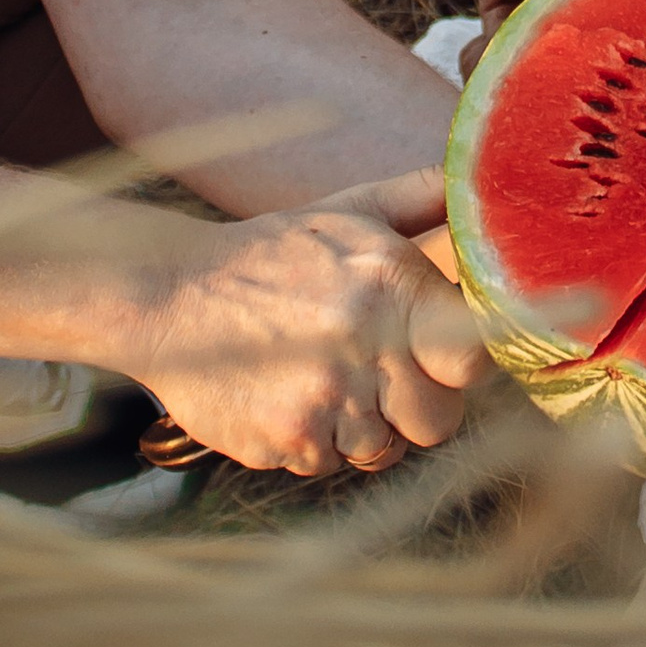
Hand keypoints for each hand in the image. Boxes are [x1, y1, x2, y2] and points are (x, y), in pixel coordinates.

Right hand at [130, 171, 489, 476]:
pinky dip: (316, 442)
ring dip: (363, 425)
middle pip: (441, 420)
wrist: (165, 295)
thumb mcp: (345, 211)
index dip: (467, 365)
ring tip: (323, 378)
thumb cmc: (268, 254)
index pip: (476, 357)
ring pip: (386, 449)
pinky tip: (287, 396)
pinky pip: (332, 465)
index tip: (446, 356)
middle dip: (417, 404)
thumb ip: (419, 198)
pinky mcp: (291, 442)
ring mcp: (329, 401)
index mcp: (391, 286)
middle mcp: (369, 347)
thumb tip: (480, 181)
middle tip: (378, 372)